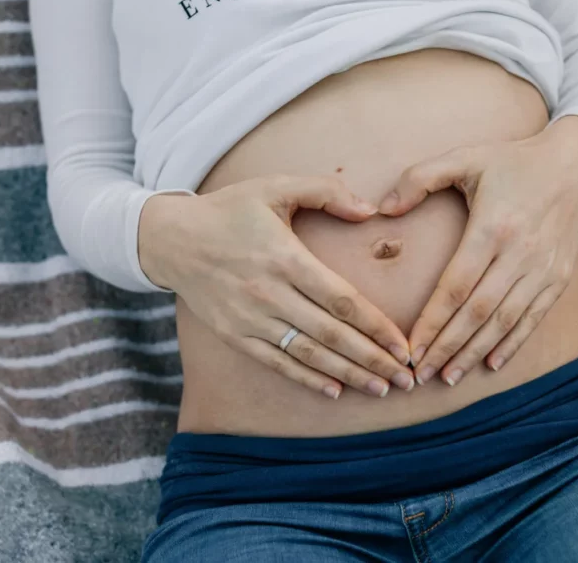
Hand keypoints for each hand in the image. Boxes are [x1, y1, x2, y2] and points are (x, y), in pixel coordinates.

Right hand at [139, 175, 415, 399]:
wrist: (172, 239)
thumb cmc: (230, 210)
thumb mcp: (276, 186)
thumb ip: (326, 191)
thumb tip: (371, 211)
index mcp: (285, 257)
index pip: (341, 299)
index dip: (376, 326)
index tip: (403, 344)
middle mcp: (269, 293)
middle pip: (331, 334)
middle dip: (372, 359)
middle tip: (405, 379)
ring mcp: (249, 318)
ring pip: (307, 353)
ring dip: (347, 374)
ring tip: (380, 389)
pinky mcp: (234, 334)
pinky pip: (276, 362)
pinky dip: (306, 378)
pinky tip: (334, 391)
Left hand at [377, 117, 577, 385]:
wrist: (572, 165)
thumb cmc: (509, 162)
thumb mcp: (464, 157)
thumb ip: (419, 178)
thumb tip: (383, 209)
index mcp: (493, 227)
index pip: (456, 286)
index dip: (432, 321)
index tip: (409, 347)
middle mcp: (520, 253)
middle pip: (478, 312)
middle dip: (447, 347)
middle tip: (419, 374)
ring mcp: (543, 269)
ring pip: (505, 322)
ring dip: (474, 353)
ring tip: (446, 377)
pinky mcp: (559, 278)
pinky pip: (532, 319)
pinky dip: (511, 345)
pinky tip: (489, 365)